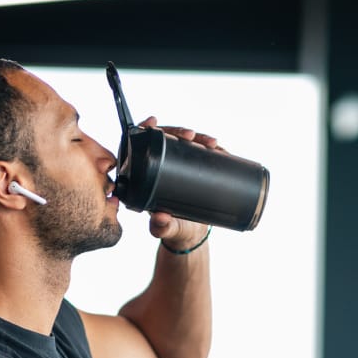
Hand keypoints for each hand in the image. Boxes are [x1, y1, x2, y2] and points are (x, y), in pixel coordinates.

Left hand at [140, 115, 222, 250]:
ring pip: (186, 144)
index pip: (141, 146)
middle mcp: (159, 167)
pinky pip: (201, 153)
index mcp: (145, 175)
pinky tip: (217, 145)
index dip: (144, 129)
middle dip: (179, 132)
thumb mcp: (166, 229)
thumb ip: (161, 227)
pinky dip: (210, 148)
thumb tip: (160, 218)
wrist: (192, 235)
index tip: (153, 122)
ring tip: (212, 143)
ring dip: (199, 138)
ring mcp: (178, 166)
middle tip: (192, 135)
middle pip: (166, 139)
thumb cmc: (174, 231)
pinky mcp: (195, 170)